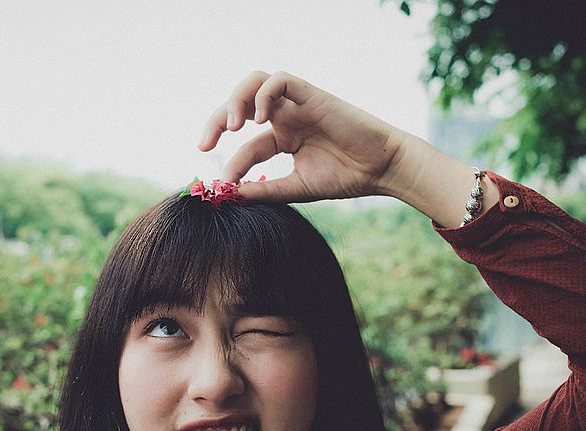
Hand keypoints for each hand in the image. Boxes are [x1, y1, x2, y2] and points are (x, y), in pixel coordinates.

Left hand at [198, 70, 498, 228]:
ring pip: (256, 82)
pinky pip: (281, 80)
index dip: (231, 164)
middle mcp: (286, 117)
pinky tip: (258, 121)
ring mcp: (298, 104)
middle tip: (204, 146)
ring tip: (232, 128)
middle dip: (216, 121)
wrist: (381, 170)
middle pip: (240, 105)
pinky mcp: (312, 94)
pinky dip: (264, 95)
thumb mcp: (296, 187)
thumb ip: (264, 189)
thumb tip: (227, 194)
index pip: (247, 145)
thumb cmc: (345, 178)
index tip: (221, 185)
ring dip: (236, 100)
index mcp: (283, 138)